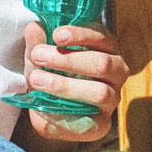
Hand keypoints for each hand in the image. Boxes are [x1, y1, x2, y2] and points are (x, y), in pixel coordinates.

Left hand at [19, 20, 124, 145]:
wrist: (48, 111)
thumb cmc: (51, 74)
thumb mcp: (41, 57)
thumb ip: (39, 43)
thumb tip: (34, 27)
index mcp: (107, 49)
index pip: (103, 37)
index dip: (81, 34)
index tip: (56, 34)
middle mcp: (116, 72)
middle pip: (102, 63)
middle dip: (68, 59)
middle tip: (39, 55)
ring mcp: (113, 98)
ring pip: (100, 91)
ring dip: (65, 85)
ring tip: (37, 79)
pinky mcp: (103, 123)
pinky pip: (90, 120)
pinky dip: (65, 114)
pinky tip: (43, 109)